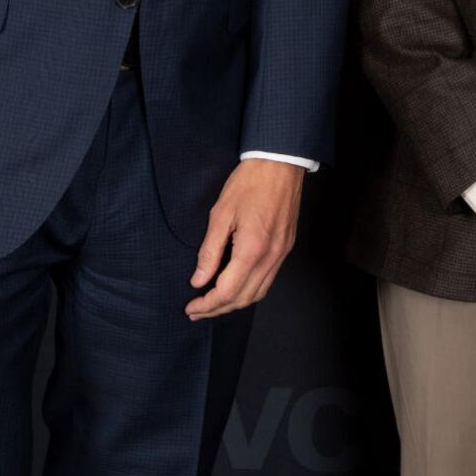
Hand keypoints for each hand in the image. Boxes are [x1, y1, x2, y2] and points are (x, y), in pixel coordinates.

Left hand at [187, 158, 304, 318]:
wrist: (280, 163)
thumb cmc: (249, 183)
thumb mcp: (221, 214)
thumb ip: (210, 251)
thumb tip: (199, 280)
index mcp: (252, 250)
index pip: (227, 291)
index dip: (207, 304)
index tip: (191, 307)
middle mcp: (270, 257)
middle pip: (243, 298)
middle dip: (218, 309)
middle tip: (197, 311)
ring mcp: (281, 253)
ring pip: (258, 293)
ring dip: (235, 303)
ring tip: (214, 304)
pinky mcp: (285, 247)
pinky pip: (268, 280)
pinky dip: (250, 290)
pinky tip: (235, 286)